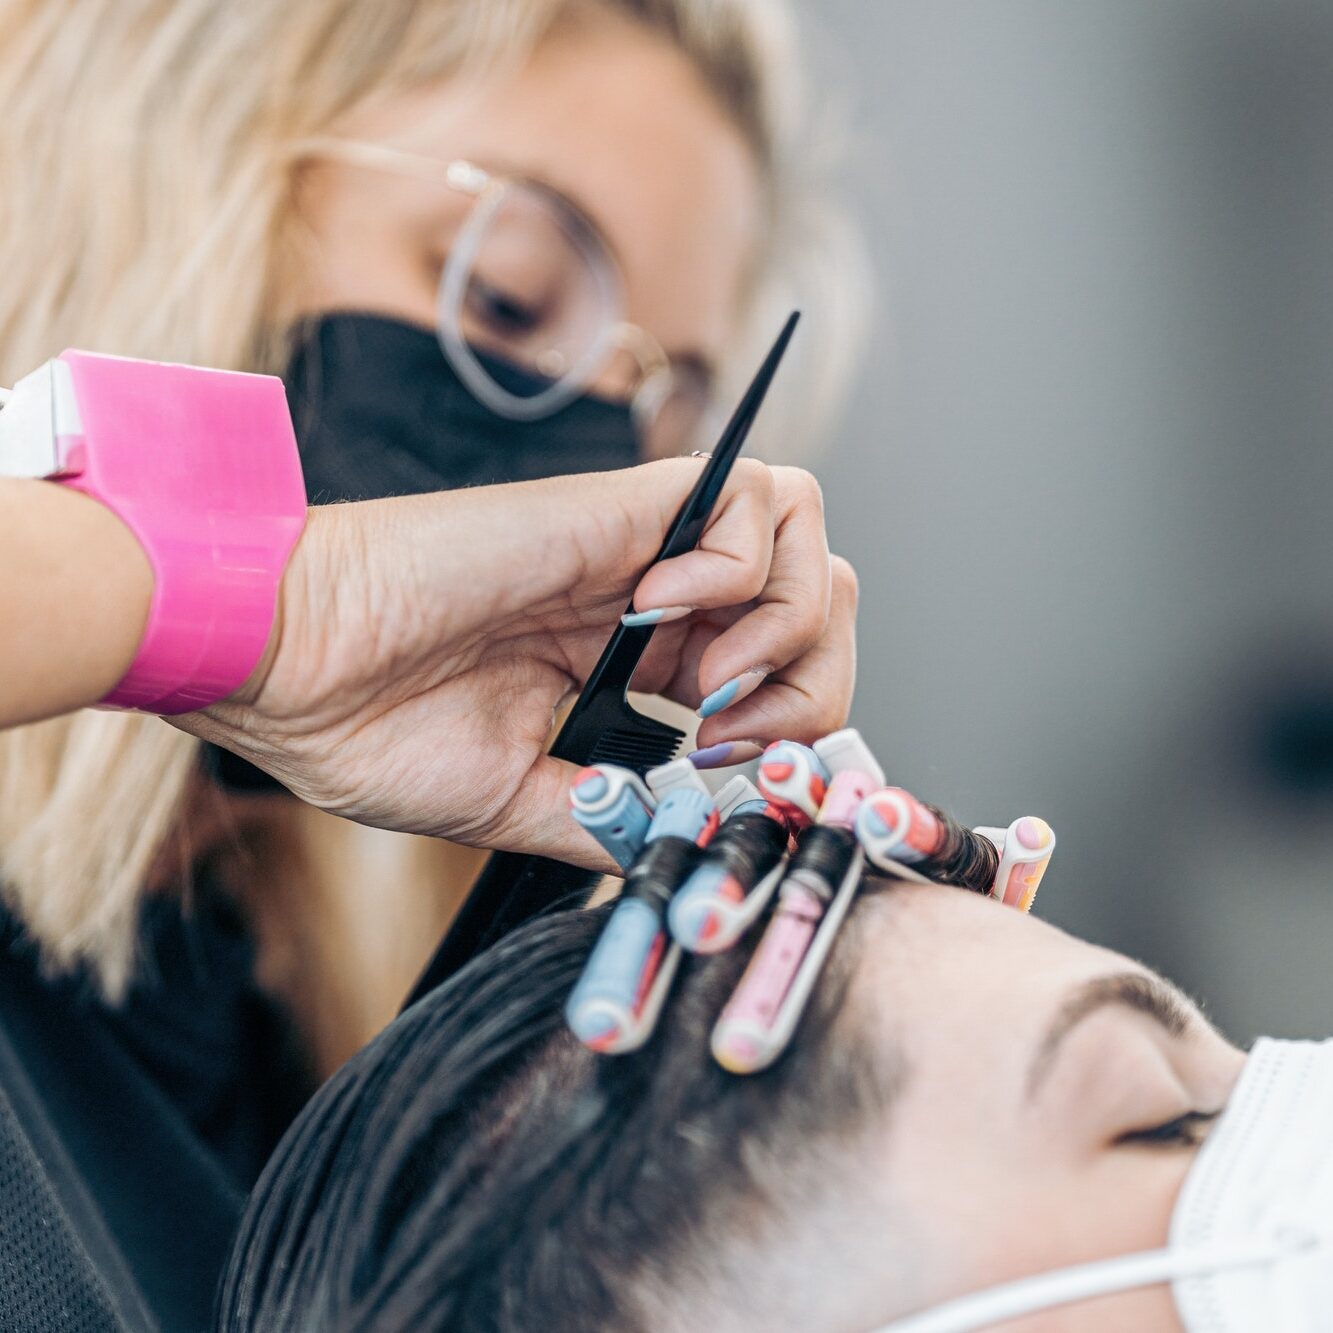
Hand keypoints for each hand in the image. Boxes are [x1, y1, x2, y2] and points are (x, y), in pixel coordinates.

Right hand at [180, 458, 857, 866]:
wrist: (288, 664)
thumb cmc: (369, 728)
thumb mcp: (517, 800)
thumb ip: (616, 818)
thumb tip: (703, 843)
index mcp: (632, 663)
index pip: (775, 672)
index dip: (790, 728)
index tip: (737, 780)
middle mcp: (651, 599)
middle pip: (818, 598)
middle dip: (814, 681)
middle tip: (738, 734)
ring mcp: (640, 548)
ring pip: (804, 536)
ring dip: (789, 621)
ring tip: (708, 678)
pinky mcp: (619, 505)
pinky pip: (751, 500)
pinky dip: (742, 566)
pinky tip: (661, 610)